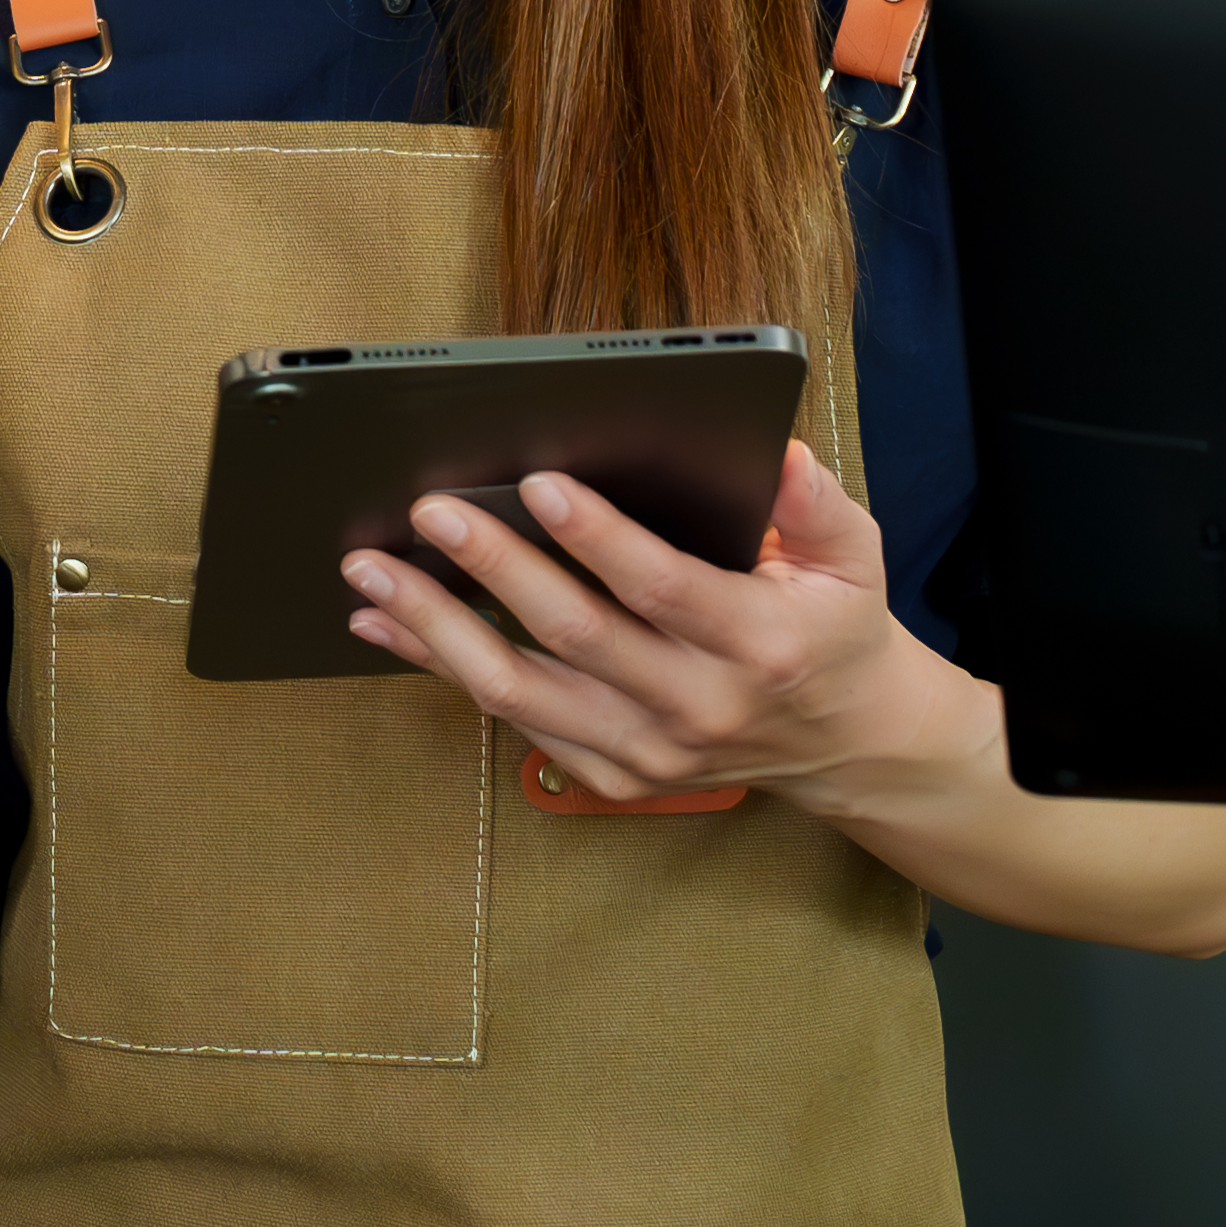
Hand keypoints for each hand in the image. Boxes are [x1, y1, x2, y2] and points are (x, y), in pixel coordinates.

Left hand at [339, 442, 998, 817]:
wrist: (847, 745)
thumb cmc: (835, 630)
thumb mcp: (854, 557)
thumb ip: (816, 503)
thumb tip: (775, 451)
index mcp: (758, 644)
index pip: (662, 587)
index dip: (596, 537)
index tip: (537, 483)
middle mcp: (697, 707)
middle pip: (574, 636)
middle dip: (494, 567)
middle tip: (430, 511)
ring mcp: (648, 752)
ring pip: (521, 691)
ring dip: (435, 628)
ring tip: (371, 572)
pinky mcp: (612, 775)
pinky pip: (511, 721)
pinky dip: (440, 669)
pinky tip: (387, 625)